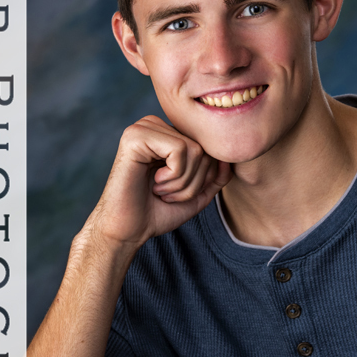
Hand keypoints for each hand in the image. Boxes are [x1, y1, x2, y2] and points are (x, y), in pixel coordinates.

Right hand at [86, 116, 231, 249]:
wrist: (128, 231)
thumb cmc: (157, 212)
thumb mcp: (195, 194)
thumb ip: (215, 177)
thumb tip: (228, 159)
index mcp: (167, 134)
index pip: (208, 148)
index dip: (203, 179)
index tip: (177, 193)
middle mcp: (156, 125)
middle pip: (203, 148)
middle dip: (193, 182)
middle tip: (166, 193)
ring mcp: (144, 127)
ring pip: (194, 149)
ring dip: (182, 182)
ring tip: (159, 189)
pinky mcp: (135, 135)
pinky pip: (179, 149)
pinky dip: (173, 176)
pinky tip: (153, 182)